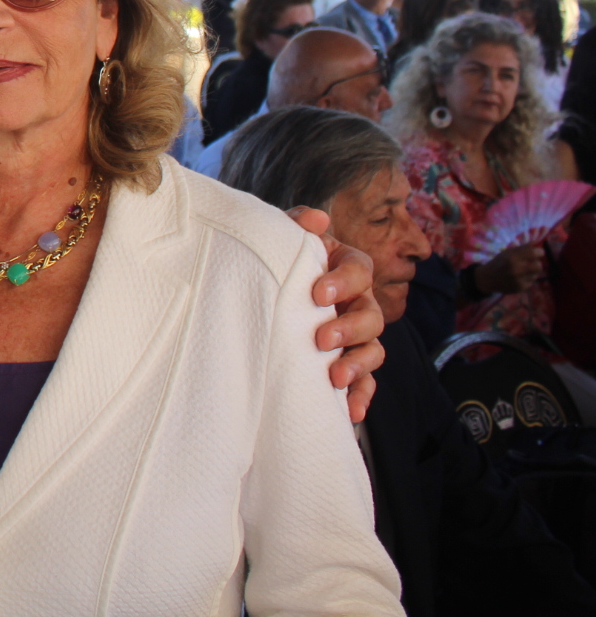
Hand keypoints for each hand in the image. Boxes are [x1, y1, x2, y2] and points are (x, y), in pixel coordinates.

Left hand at [289, 206, 385, 423]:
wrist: (258, 289)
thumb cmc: (274, 260)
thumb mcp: (279, 238)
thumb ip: (295, 224)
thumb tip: (318, 218)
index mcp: (343, 266)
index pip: (359, 269)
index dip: (344, 281)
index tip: (317, 293)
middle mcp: (356, 301)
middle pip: (372, 314)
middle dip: (350, 328)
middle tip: (321, 339)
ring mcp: (355, 334)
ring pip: (373, 349)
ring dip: (358, 365)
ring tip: (335, 378)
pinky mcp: (348, 363)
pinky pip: (365, 382)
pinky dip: (362, 396)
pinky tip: (351, 412)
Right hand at [478, 244, 546, 292]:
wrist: (487, 278)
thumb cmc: (499, 262)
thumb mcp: (507, 252)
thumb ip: (522, 248)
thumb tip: (536, 242)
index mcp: (512, 258)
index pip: (534, 253)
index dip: (539, 252)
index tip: (538, 253)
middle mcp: (516, 269)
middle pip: (539, 266)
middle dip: (537, 263)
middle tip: (532, 263)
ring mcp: (518, 280)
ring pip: (536, 274)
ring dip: (532, 272)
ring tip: (523, 271)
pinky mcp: (520, 288)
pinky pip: (531, 282)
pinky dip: (527, 279)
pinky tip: (519, 278)